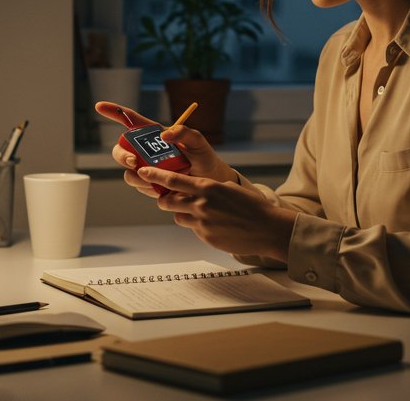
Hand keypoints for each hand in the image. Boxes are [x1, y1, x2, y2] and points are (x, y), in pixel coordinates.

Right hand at [94, 101, 236, 197]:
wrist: (210, 182)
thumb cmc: (203, 156)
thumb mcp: (198, 140)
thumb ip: (185, 132)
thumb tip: (165, 134)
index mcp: (154, 135)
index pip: (130, 120)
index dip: (114, 112)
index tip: (99, 106)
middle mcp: (145, 151)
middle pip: (120, 150)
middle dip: (122, 155)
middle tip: (134, 161)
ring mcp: (145, 168)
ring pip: (128, 172)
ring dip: (137, 175)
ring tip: (153, 179)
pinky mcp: (149, 185)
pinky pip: (141, 187)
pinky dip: (149, 187)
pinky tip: (163, 187)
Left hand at [137, 166, 295, 261]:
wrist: (267, 229)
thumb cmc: (252, 206)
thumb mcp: (229, 188)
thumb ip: (209, 188)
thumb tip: (196, 189)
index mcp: (207, 187)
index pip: (173, 180)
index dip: (154, 176)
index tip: (143, 172)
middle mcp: (201, 204)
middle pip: (167, 201)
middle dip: (164, 199)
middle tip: (166, 198)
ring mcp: (202, 223)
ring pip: (178, 217)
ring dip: (182, 213)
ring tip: (197, 212)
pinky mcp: (205, 237)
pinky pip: (193, 229)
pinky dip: (198, 226)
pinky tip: (214, 224)